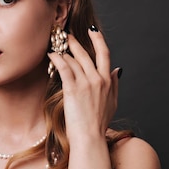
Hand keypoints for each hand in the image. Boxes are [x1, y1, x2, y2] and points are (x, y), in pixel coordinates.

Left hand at [47, 26, 121, 140]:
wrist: (89, 137)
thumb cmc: (99, 124)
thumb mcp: (112, 103)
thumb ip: (114, 85)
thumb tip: (117, 70)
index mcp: (108, 81)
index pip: (105, 54)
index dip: (98, 40)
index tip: (92, 31)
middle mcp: (98, 79)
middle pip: (87, 53)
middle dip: (76, 42)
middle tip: (67, 35)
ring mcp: (86, 83)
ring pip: (74, 60)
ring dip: (64, 52)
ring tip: (56, 48)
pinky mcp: (73, 89)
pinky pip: (64, 68)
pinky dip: (57, 59)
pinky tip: (51, 55)